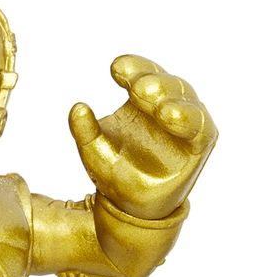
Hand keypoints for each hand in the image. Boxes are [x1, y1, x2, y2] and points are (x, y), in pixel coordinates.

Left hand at [69, 55, 216, 219]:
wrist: (132, 208)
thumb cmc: (115, 174)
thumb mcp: (94, 154)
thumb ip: (85, 132)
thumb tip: (77, 107)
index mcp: (141, 101)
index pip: (141, 75)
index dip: (133, 68)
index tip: (115, 68)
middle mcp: (166, 105)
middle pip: (165, 85)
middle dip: (153, 83)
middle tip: (137, 87)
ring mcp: (184, 123)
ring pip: (185, 100)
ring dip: (172, 100)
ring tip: (159, 107)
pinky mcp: (199, 142)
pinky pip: (199, 127)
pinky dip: (188, 119)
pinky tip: (171, 116)